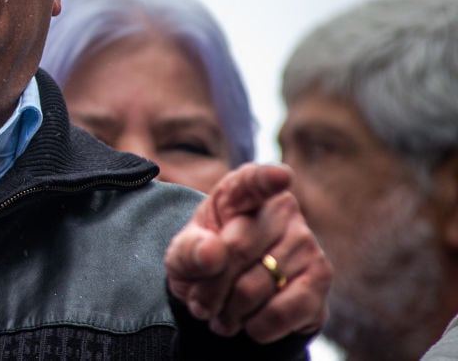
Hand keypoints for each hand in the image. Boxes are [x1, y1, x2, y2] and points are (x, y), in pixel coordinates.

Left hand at [164, 163, 331, 342]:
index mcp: (241, 192)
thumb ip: (189, 251)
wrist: (230, 298)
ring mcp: (306, 242)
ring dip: (229, 311)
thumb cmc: (206, 262)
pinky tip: (249, 325)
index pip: (253, 181)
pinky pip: (283, 310)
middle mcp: (280, 209)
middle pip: (236, 249)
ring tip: (221, 315)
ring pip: (255, 285)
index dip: (266, 179)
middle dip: (210, 286)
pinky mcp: (320, 278)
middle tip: (200, 303)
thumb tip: (212, 254)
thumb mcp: (183, 255)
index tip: (280, 177)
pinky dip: (257, 326)